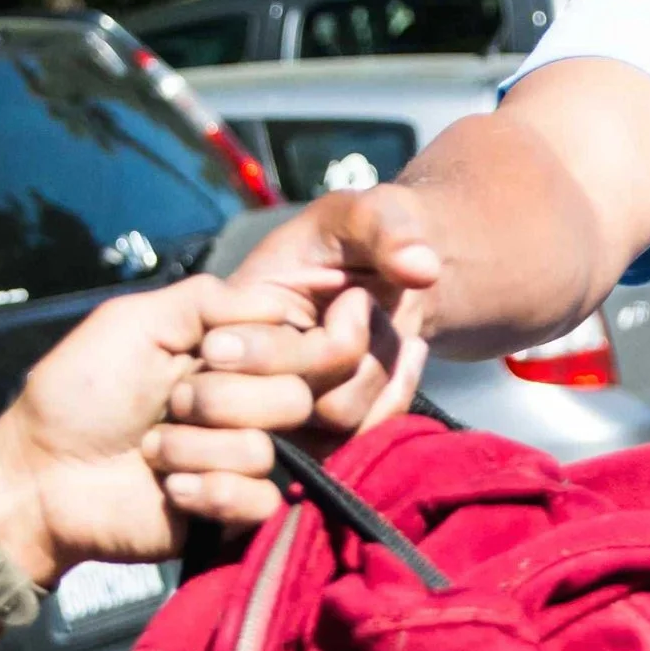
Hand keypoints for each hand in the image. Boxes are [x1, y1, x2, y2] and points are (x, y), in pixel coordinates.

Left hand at [0, 276, 373, 583]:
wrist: (43, 473)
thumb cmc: (81, 391)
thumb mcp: (136, 321)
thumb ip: (207, 299)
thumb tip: (278, 303)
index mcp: (235, 353)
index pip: (301, 342)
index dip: (266, 348)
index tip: (210, 352)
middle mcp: (249, 403)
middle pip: (295, 397)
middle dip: (221, 400)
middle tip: (170, 404)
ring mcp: (243, 459)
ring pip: (266, 450)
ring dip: (196, 448)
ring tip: (153, 450)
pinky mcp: (234, 512)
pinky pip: (260, 501)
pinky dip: (208, 492)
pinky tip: (169, 490)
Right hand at [225, 187, 440, 431]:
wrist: (397, 274)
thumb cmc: (367, 235)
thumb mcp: (370, 211)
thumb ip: (386, 228)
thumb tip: (420, 267)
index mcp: (229, 315)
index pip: (245, 358)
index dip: (311, 335)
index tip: (353, 292)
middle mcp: (242, 371)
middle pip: (289, 398)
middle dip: (348, 349)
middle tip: (363, 304)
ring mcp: (283, 409)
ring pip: (333, 421)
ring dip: (376, 368)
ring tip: (379, 322)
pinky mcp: (323, 433)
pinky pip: (363, 439)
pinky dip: (398, 394)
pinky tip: (408, 350)